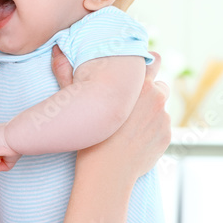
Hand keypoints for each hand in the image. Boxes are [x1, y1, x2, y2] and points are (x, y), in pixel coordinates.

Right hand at [80, 51, 170, 181]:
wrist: (107, 173)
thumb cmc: (89, 136)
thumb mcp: (75, 100)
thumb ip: (67, 72)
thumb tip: (56, 49)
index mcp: (138, 83)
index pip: (154, 59)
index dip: (147, 65)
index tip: (138, 72)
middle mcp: (156, 97)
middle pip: (160, 85)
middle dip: (150, 92)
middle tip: (132, 105)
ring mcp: (163, 118)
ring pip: (160, 108)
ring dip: (150, 113)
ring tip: (130, 127)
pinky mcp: (166, 135)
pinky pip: (161, 128)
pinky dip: (152, 131)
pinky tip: (134, 140)